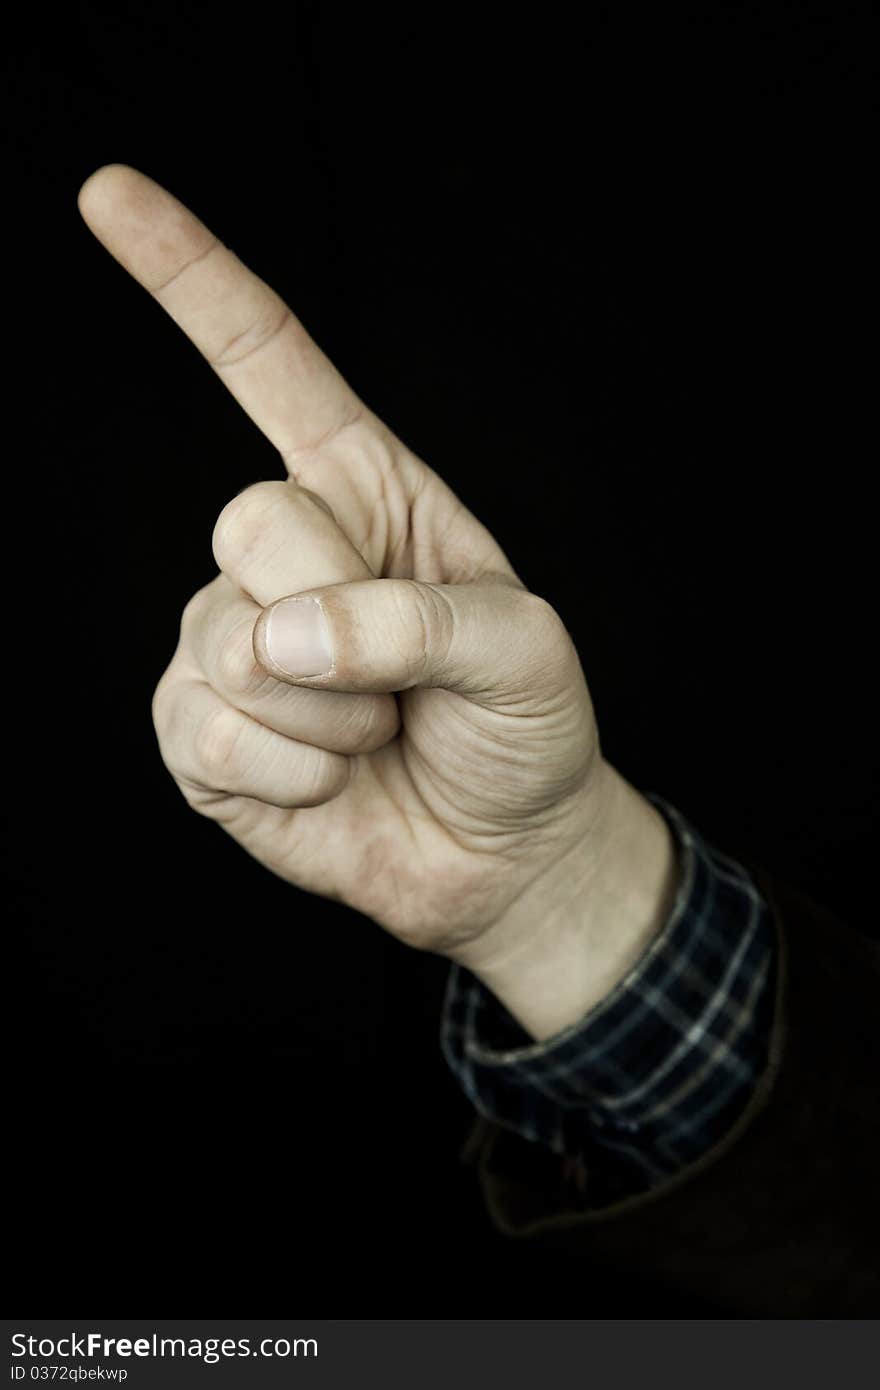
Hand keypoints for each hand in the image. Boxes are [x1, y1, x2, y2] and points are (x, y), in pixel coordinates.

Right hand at [78, 165, 665, 1026]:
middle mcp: (284, 558)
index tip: (107, 195)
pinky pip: (209, 735)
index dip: (190, 280)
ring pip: (231, 648)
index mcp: (365, 496)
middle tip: (399, 678)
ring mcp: (229, 644)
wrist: (502, 850)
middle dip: (340, 615)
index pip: (267, 367)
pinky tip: (327, 782)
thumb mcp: (523, 651)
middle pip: (248, 523)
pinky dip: (290, 776)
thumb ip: (417, 621)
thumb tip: (282, 638)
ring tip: (377, 736)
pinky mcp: (201, 733)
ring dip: (331, 719)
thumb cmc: (521, 729)